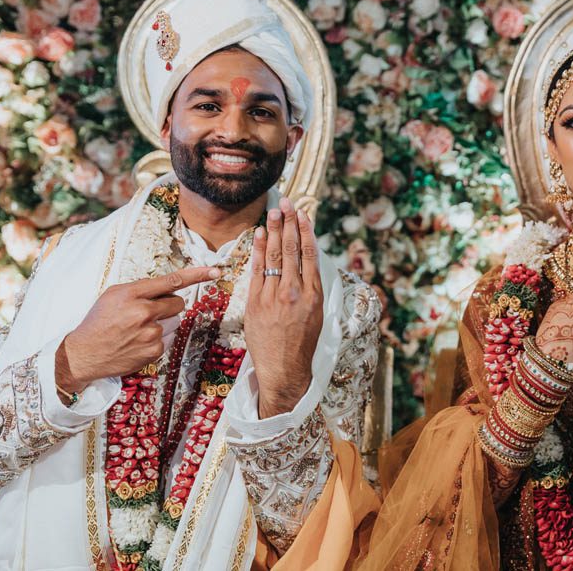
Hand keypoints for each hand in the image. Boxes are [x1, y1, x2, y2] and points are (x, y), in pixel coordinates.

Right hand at [55, 266, 220, 394]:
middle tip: (147, 313)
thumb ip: (141, 289)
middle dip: (169, 306)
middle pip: (178, 303)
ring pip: (174, 322)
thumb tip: (169, 287)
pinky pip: (168, 339)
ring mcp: (151, 333)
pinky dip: (157, 340)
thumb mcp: (114, 295)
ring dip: (161, 324)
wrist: (83, 354)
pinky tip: (137, 342)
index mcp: (132, 294)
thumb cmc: (99, 321)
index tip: (216, 270)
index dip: (197, 274)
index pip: (171, 280)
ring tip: (136, 331)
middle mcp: (143, 312)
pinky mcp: (154, 350)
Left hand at [245, 197, 324, 417]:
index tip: (303, 214)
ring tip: (274, 211)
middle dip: (289, 223)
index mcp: (314, 294)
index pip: (309, 254)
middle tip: (286, 203)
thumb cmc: (302, 343)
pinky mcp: (257, 302)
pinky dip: (260, 250)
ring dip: (275, 230)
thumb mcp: (316, 314)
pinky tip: (261, 234)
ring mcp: (274, 296)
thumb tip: (306, 263)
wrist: (284, 368)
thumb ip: (311, 287)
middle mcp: (295, 292)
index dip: (306, 231)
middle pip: (292, 249)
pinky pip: (258, 270)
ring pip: (275, 256)